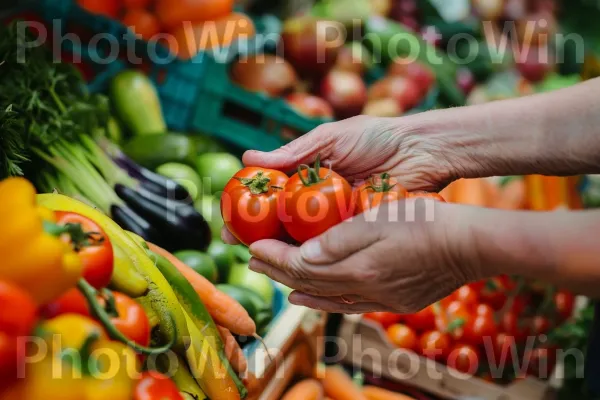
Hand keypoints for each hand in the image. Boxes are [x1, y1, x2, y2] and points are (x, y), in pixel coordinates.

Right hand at [222, 114, 457, 244]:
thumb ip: (294, 152)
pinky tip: (302, 270)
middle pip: (281, 225)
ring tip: (264, 266)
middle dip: (259, 240)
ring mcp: (337, 219)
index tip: (228, 226)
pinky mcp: (358, 232)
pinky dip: (318, 258)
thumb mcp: (331, 139)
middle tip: (242, 253)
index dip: (247, 212)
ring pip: (305, 241)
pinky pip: (333, 247)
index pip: (269, 197)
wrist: (422, 151)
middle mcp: (318, 201)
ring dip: (284, 254)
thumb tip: (247, 157)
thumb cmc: (376, 137)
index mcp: (307, 177)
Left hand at [245, 201, 482, 313]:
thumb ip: (338, 240)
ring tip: (277, 283)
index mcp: (359, 269)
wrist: (469, 245)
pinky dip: (325, 301)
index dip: (275, 257)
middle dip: (279, 272)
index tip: (253, 247)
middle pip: (311, 284)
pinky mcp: (393, 300)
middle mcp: (366, 290)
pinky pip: (348, 305)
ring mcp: (380, 299)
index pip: (304, 267)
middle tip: (253, 261)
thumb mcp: (378, 220)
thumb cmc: (425, 222)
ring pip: (327, 298)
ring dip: (299, 289)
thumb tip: (302, 256)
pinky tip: (312, 298)